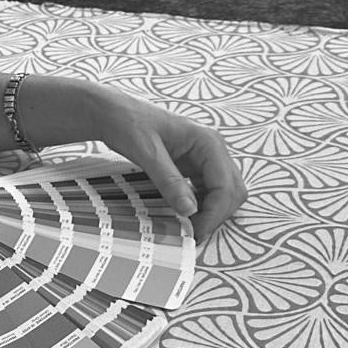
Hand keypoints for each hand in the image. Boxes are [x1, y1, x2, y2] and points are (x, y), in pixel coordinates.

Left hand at [93, 86, 246, 242]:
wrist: (115, 113)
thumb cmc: (129, 123)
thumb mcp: (147, 153)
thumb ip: (169, 181)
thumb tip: (190, 211)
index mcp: (208, 142)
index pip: (226, 186)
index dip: (214, 213)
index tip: (194, 232)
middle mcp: (213, 149)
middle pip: (232, 191)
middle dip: (216, 215)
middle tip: (192, 234)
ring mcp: (205, 158)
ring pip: (223, 193)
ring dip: (210, 212)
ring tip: (187, 228)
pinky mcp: (194, 167)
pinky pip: (208, 191)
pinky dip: (200, 206)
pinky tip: (183, 214)